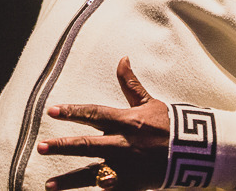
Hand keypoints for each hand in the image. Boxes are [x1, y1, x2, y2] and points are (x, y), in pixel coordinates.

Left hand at [39, 57, 169, 189]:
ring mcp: (126, 166)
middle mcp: (122, 143)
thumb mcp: (149, 102)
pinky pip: (110, 189)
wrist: (195, 151)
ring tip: (48, 185)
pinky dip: (99, 190)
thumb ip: (130, 84)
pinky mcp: (132, 184)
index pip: (93, 113)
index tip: (52, 111)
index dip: (72, 111)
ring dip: (69, 180)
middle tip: (41, 147)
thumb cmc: (169, 123)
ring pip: (92, 173)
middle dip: (63, 146)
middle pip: (87, 144)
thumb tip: (122, 59)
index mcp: (125, 120)